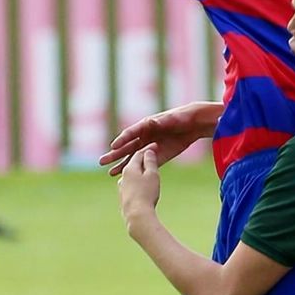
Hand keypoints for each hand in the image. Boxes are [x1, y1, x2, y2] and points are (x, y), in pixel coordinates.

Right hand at [98, 103, 217, 175]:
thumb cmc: (182, 117)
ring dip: (121, 164)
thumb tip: (151, 121)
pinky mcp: (157, 155)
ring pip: (132, 157)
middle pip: (127, 147)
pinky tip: (125, 176)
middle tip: (102, 161)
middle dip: (115, 154)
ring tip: (110, 173)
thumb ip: (161, 121)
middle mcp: (144, 136)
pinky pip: (144, 164)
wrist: (193, 124)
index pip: (131, 133)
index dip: (122, 139)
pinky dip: (135, 170)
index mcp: (146, 125)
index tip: (113, 146)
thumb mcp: (172, 118)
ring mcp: (149, 146)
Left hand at [117, 147, 161, 222]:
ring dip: (140, 172)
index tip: (157, 145)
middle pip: (134, 164)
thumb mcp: (152, 175)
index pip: (139, 154)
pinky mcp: (124, 198)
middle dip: (144, 160)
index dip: (149, 149)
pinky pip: (132, 186)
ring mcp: (122, 187)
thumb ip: (150, 162)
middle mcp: (123, 176)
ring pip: (132, 176)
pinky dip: (138, 182)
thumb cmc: (146, 193)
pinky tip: (142, 187)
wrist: (136, 215)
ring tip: (148, 173)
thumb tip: (148, 151)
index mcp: (130, 168)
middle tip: (153, 157)